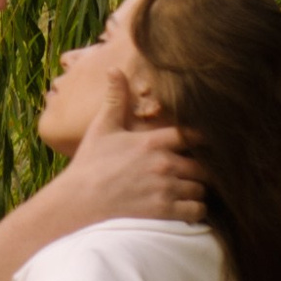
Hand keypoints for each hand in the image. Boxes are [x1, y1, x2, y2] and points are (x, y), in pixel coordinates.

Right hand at [42, 72, 204, 230]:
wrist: (78, 201)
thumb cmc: (90, 165)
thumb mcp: (101, 128)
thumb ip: (115, 99)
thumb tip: (114, 69)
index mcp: (152, 142)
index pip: (192, 135)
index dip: (201, 140)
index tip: (202, 144)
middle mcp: (164, 164)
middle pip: (203, 166)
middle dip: (200, 170)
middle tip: (192, 173)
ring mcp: (166, 189)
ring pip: (201, 189)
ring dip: (196, 190)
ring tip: (186, 191)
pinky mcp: (165, 212)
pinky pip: (196, 210)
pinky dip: (194, 210)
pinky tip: (184, 208)